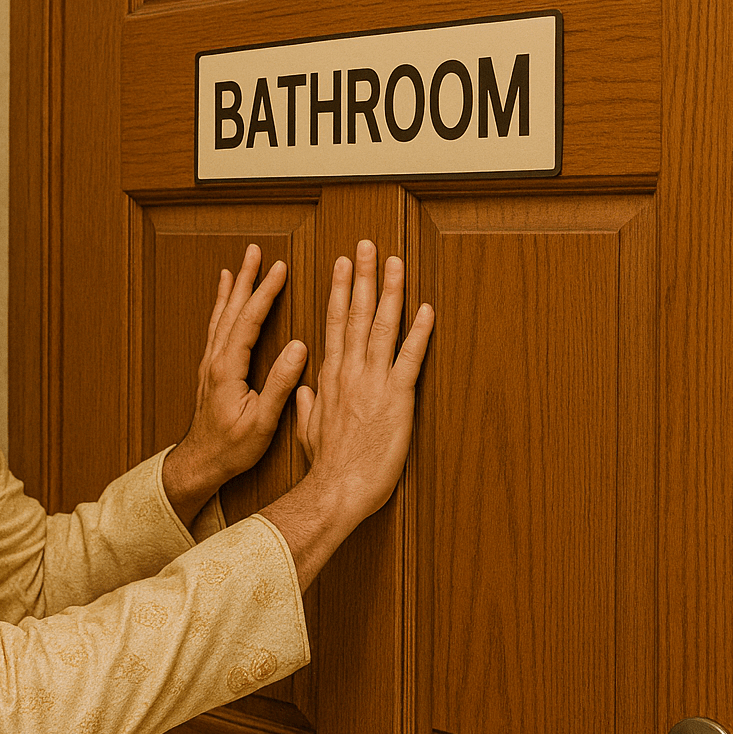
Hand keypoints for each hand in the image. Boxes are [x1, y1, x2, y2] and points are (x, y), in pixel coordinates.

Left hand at [162, 244, 307, 523]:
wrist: (201, 463)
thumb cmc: (232, 448)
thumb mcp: (262, 421)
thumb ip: (280, 384)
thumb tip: (299, 348)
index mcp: (228, 369)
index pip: (249, 321)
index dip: (264, 293)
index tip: (279, 269)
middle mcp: (215, 360)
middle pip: (231, 310)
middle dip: (246, 279)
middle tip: (255, 252)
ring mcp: (210, 363)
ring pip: (222, 316)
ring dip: (232, 289)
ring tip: (240, 264)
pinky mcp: (210, 369)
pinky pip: (216, 328)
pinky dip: (222, 307)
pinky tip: (225, 299)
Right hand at [296, 242, 431, 530]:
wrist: (335, 489)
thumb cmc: (324, 466)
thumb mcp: (307, 431)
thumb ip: (308, 405)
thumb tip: (304, 389)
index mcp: (329, 377)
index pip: (333, 322)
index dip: (339, 289)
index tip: (342, 264)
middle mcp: (349, 371)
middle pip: (355, 313)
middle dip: (363, 276)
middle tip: (368, 245)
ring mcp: (373, 382)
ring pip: (381, 326)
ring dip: (390, 291)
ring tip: (395, 262)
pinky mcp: (397, 398)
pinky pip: (410, 358)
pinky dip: (420, 332)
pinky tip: (427, 309)